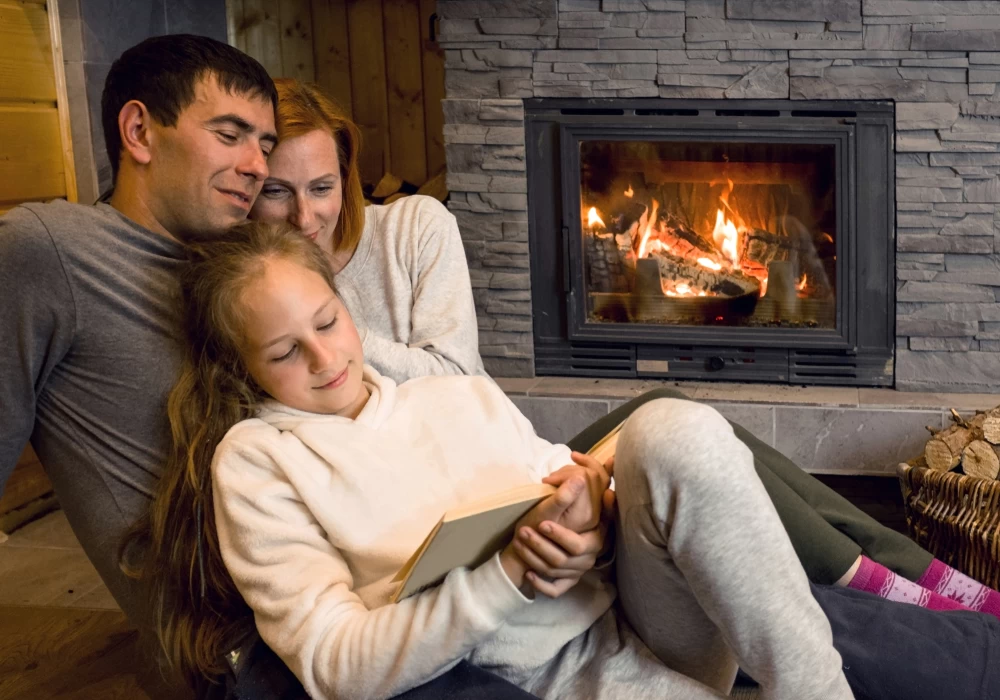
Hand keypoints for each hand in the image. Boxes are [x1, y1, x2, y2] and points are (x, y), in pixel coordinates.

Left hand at [499, 477, 587, 591]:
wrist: (553, 532)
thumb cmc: (563, 515)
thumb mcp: (568, 503)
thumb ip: (575, 493)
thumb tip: (580, 478)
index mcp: (595, 540)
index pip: (577, 544)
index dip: (560, 536)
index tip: (542, 524)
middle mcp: (588, 559)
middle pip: (563, 558)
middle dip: (541, 545)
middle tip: (524, 531)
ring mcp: (578, 572)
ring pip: (554, 570)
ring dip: (534, 557)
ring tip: (519, 542)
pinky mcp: (567, 582)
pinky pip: (555, 590)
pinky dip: (541, 584)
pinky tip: (528, 573)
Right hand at [541, 451, 612, 531]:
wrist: (533, 542)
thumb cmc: (535, 526)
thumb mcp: (545, 513)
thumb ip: (563, 497)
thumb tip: (580, 478)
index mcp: (587, 514)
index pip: (587, 478)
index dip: (567, 473)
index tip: (549, 480)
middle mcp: (597, 511)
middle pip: (595, 475)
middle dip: (572, 470)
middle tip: (551, 478)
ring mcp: (596, 508)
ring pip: (598, 476)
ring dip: (577, 469)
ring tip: (556, 477)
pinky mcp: (592, 506)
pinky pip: (599, 482)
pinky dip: (589, 468)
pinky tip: (576, 459)